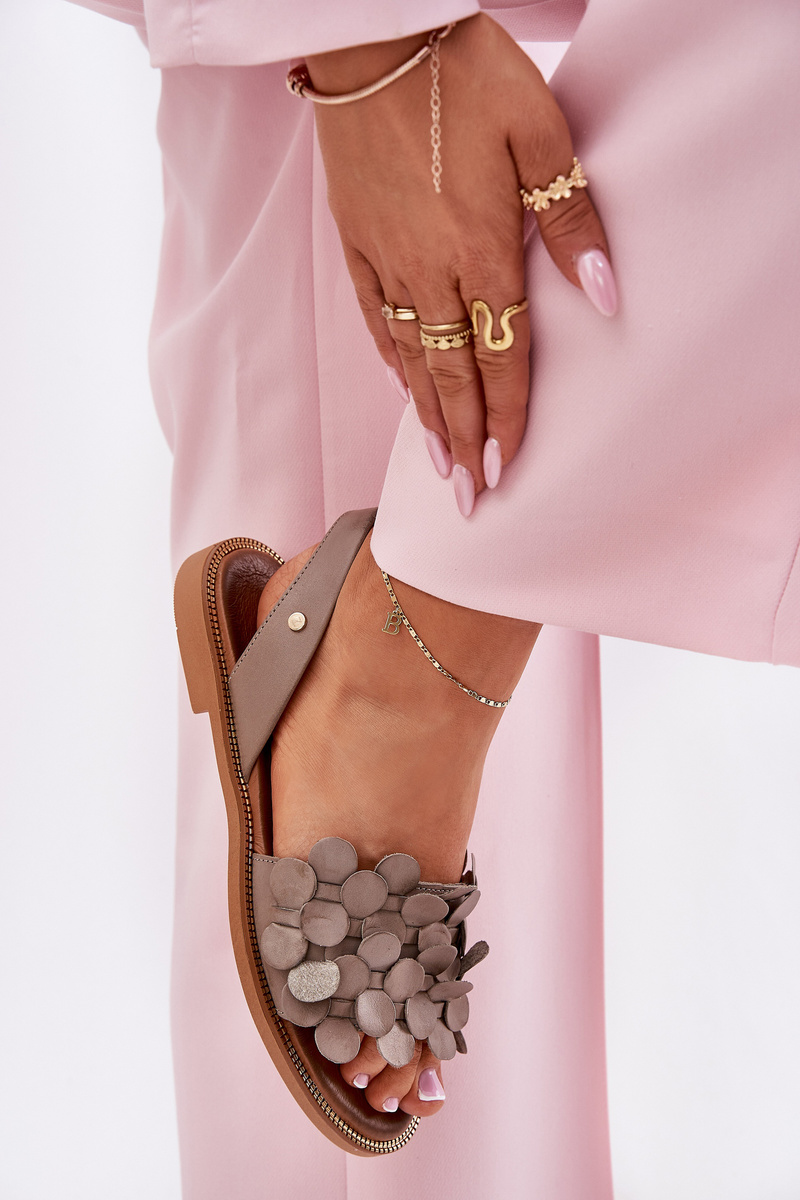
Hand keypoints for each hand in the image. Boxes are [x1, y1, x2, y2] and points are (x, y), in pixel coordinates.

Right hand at [308, 14, 614, 513]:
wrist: (372, 41)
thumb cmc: (462, 75)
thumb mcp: (539, 132)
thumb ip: (569, 219)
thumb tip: (603, 294)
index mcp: (481, 251)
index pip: (501, 359)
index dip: (505, 420)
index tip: (506, 471)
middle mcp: (431, 272)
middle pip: (452, 376)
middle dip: (465, 442)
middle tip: (467, 498)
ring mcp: (387, 261)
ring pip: (412, 359)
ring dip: (428, 417)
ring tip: (437, 465)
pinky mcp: (356, 243)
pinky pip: (376, 318)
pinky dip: (393, 361)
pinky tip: (403, 388)